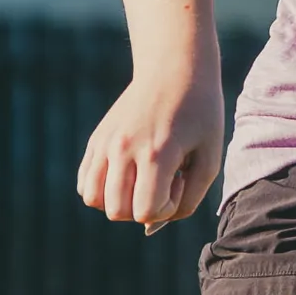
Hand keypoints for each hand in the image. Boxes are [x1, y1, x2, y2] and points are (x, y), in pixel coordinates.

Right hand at [78, 64, 225, 231]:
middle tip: (162, 179)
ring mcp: (105, 143)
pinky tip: (127, 173)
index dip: (165, 208)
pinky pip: (85, 182)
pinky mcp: (96, 139)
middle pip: (116, 211)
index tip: (179, 179)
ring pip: (93, 199)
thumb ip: (188, 199)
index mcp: (156, 153)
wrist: (175, 68)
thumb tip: (152, 226)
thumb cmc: (200, 113)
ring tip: (140, 179)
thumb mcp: (209, 157)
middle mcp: (123, 148)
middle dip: (141, 208)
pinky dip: (102, 188)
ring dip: (118, 201)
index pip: (144, 212)